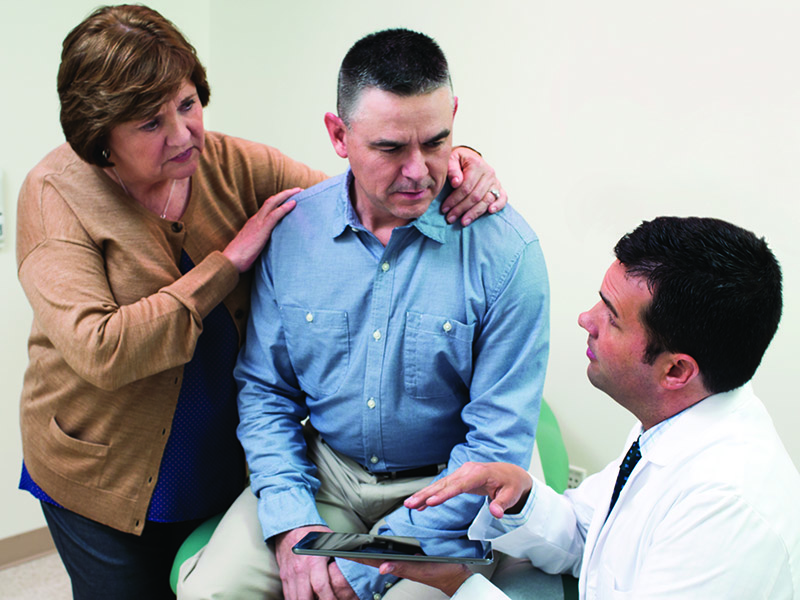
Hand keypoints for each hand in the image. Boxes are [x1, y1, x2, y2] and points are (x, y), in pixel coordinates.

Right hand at [222, 187, 299, 271]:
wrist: (231, 261)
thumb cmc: (240, 258)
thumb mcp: (253, 246)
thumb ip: (262, 241)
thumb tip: (272, 246)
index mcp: (253, 223)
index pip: (267, 207)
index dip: (278, 200)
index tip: (290, 197)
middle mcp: (255, 219)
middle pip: (271, 200)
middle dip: (285, 193)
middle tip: (298, 189)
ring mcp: (258, 223)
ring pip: (273, 203)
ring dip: (287, 195)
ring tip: (299, 191)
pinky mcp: (261, 230)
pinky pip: (274, 215)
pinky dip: (285, 207)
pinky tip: (294, 203)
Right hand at [275, 525, 358, 599]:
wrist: (290, 527)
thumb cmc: (311, 533)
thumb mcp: (328, 541)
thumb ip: (340, 553)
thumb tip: (357, 558)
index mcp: (313, 560)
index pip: (321, 587)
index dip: (329, 599)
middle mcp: (300, 569)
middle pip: (305, 597)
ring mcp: (290, 574)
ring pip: (295, 598)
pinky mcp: (284, 577)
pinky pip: (288, 594)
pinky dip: (296, 599)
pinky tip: (305, 599)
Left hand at [348, 557, 472, 596]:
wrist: (457, 576)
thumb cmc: (441, 573)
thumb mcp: (420, 569)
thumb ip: (402, 567)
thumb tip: (382, 567)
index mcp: (398, 566)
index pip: (373, 560)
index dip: (357, 555)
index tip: (341, 551)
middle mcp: (399, 564)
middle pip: (374, 558)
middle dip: (357, 553)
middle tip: (340, 548)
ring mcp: (405, 563)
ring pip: (381, 557)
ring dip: (367, 552)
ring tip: (352, 549)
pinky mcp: (412, 560)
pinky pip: (392, 556)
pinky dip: (381, 552)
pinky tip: (377, 552)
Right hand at [404, 462, 532, 518]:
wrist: (510, 473)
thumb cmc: (510, 484)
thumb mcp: (511, 495)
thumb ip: (502, 504)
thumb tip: (496, 512)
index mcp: (479, 473)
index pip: (459, 485)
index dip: (444, 494)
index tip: (431, 502)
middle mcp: (467, 471)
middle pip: (444, 484)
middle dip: (426, 494)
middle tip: (411, 503)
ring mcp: (462, 473)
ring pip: (440, 484)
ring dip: (424, 494)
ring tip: (410, 503)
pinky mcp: (459, 478)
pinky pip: (443, 486)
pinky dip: (431, 494)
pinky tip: (421, 502)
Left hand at [443, 147, 506, 225]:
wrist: (468, 158)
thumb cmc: (458, 161)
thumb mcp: (451, 159)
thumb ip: (452, 169)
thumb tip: (456, 182)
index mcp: (476, 164)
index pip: (466, 186)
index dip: (454, 199)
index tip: (444, 208)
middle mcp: (488, 173)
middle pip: (475, 196)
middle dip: (461, 209)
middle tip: (450, 218)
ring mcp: (495, 181)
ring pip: (486, 200)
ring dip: (474, 213)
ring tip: (463, 222)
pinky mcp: (499, 188)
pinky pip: (503, 198)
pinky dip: (498, 205)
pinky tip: (490, 211)